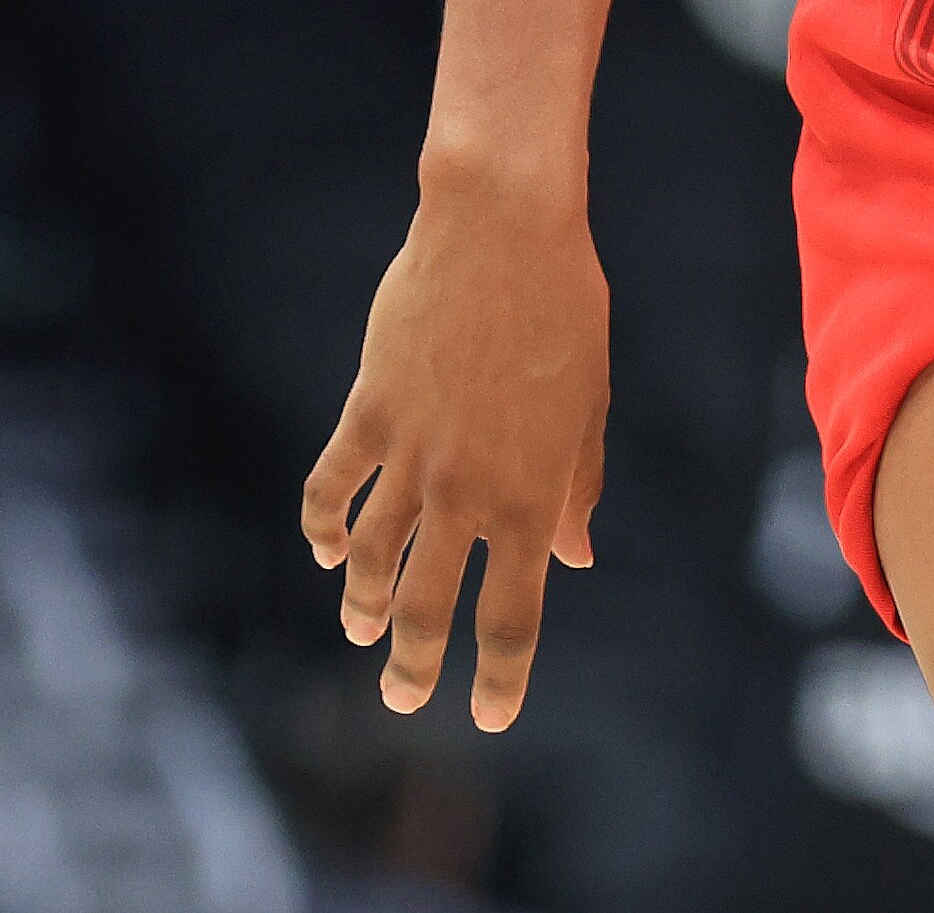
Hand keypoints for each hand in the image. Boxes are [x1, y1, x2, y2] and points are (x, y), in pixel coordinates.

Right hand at [302, 175, 608, 728]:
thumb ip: (575, 489)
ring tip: (363, 630)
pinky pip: (332, 486)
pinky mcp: (367, 412)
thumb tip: (574, 557)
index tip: (492, 718)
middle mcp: (466, 488)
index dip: (501, 675)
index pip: (515, 613)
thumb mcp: (588, 407)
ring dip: (365, 602)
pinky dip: (324, 525)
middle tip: (402, 699)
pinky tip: (328, 551)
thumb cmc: (566, 314)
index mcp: (532, 494)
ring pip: (373, 556)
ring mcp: (410, 453)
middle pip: (430, 604)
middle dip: (415, 664)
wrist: (504, 235)